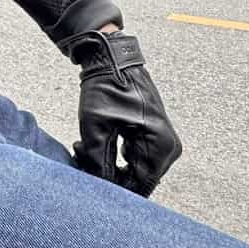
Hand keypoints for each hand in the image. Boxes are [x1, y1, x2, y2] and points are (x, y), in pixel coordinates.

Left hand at [66, 30, 182, 197]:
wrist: (111, 59)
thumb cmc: (105, 87)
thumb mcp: (94, 127)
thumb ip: (97, 162)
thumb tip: (97, 186)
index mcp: (160, 146)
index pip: (139, 186)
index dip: (113, 188)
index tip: (88, 178)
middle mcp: (168, 148)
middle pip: (136, 179)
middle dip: (106, 174)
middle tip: (80, 156)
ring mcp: (162, 143)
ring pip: (132, 170)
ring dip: (106, 164)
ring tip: (82, 147)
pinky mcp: (153, 137)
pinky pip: (133, 158)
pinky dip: (112, 155)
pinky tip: (91, 144)